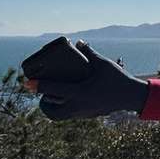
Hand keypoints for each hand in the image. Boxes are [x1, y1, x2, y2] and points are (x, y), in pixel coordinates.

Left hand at [25, 41, 148, 120]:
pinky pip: (70, 114)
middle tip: (41, 92)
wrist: (133, 96)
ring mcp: (83, 112)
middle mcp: (78, 105)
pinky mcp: (89, 115)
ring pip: (59, 115)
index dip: (38, 85)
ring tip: (51, 97)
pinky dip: (64, 109)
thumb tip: (78, 42)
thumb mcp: (104, 64)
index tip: (27, 82)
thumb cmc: (118, 78)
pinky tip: (68, 99)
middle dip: (43, 103)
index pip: (52, 90)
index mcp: (79, 92)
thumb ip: (89, 53)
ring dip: (52, 108)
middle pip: (51, 110)